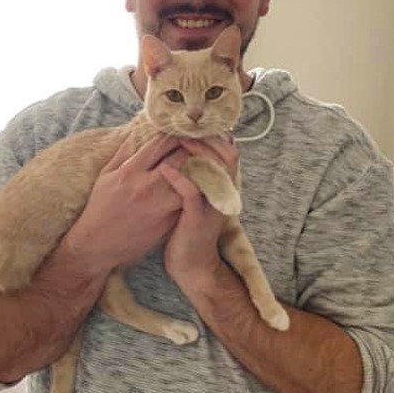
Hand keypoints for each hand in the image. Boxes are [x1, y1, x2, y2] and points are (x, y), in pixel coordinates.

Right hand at [64, 133, 187, 275]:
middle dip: (192, 147)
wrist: (98, 245)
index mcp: (130, 172)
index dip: (175, 134)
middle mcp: (147, 186)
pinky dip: (196, 190)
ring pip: (190, 180)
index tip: (182, 130)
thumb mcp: (106, 176)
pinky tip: (200, 184)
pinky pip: (188, 200)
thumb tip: (138, 131)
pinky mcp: (168, 221)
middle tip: (199, 142)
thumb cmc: (100, 208)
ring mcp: (160, 205)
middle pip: (180, 158)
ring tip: (205, 162)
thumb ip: (123, 153)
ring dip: (199, 169)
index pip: (160, 143)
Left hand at [159, 135, 239, 294]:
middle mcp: (222, 194)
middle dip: (208, 138)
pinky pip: (191, 193)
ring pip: (213, 169)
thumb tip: (187, 152)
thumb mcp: (197, 201)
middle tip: (185, 128)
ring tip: (177, 140)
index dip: (216, 135)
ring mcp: (212, 206)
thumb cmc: (187, 231)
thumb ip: (197, 177)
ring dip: (195, 152)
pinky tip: (164, 169)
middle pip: (227, 155)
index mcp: (222, 187)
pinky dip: (179, 178)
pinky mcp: (197, 219)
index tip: (194, 125)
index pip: (229, 152)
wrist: (191, 268)